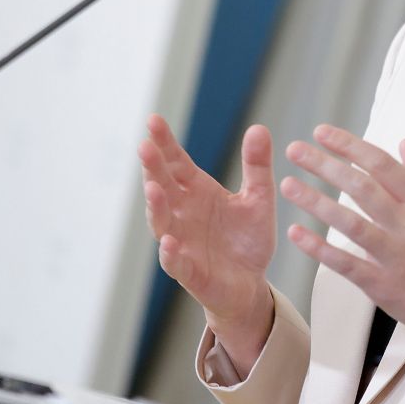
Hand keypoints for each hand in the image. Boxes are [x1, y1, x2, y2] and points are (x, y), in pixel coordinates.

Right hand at [139, 117, 276, 364]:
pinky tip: (170, 242)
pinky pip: (176, 262)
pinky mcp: (190, 272)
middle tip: (145, 146)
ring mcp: (182, 242)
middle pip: (162, 187)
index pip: (176, 163)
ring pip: (161, 222)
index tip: (153, 120)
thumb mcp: (259, 199)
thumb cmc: (247, 239)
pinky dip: (171, 253)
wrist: (251, 283)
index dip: (165, 143)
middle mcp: (182, 214)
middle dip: (153, 168)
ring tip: (153, 189)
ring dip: (156, 206)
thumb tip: (259, 128)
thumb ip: (257, 167)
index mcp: (197, 192)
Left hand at [278, 125, 404, 362]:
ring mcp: (394, 255)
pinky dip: (319, 248)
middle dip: (325, 164)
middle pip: (361, 187)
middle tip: (296, 149)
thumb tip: (404, 144)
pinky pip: (345, 263)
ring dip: (316, 201)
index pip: (381, 164)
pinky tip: (296, 233)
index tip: (323, 133)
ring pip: (349, 222)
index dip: (350, 145)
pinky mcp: (381, 284)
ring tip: (288, 185)